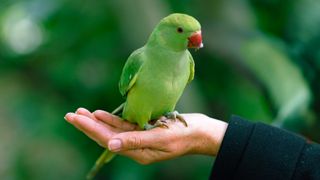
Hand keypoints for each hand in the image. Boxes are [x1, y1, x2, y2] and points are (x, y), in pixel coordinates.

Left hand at [65, 108, 227, 163]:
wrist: (201, 132)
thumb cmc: (185, 135)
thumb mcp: (161, 138)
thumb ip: (136, 141)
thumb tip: (110, 144)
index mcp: (138, 152)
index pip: (108, 139)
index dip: (90, 128)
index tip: (75, 118)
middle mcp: (135, 147)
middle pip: (106, 135)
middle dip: (87, 125)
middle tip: (70, 115)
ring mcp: (139, 138)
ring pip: (112, 130)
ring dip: (96, 122)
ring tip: (80, 113)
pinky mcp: (144, 130)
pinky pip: (123, 125)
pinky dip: (111, 119)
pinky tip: (100, 113)